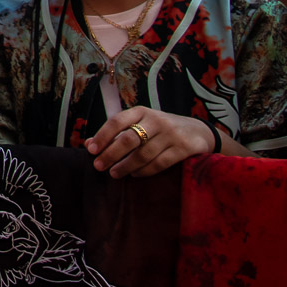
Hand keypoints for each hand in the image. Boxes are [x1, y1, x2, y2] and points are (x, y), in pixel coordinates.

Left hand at [85, 107, 216, 178]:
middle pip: (128, 139)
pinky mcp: (183, 148)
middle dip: (111, 154)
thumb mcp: (140, 125)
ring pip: (143, 154)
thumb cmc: (160, 129)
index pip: (117, 121)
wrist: (199, 131)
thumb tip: (88, 145)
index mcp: (141, 112)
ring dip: (126, 166)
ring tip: (114, 174)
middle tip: (99, 167)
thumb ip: (116, 133)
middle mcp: (156, 120)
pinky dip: (144, 171)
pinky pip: (159, 163)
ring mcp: (171, 134)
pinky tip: (135, 174)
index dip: (102, 136)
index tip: (91, 150)